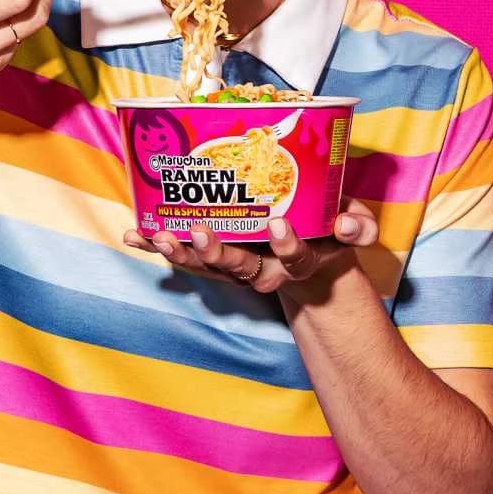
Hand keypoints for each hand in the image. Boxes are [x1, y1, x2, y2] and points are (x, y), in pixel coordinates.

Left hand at [123, 196, 378, 294]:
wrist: (309, 255)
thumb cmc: (329, 232)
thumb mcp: (351, 227)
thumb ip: (356, 226)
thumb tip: (350, 223)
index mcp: (298, 260)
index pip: (295, 257)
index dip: (287, 245)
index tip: (279, 226)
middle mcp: (264, 270)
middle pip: (238, 268)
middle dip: (218, 252)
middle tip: (202, 231)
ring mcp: (236, 266)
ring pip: (207, 266)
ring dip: (181, 251)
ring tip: (160, 236)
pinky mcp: (214, 258)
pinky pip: (186, 256)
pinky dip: (159, 246)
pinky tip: (135, 235)